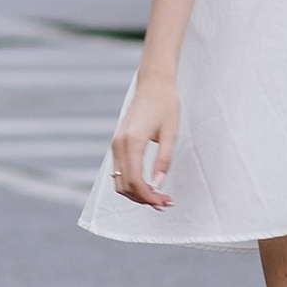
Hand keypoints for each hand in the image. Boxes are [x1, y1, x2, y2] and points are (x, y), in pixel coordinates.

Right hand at [110, 69, 180, 206]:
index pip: (135, 181)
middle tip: (164, 202)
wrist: (154, 84)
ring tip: (157, 196)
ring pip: (119, 181)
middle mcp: (118, 145)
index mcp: (132, 142)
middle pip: (125, 185)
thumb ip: (164, 160)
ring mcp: (115, 144)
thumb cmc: (165, 104)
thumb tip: (159, 185)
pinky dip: (131, 182)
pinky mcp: (117, 143)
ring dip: (136, 192)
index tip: (164, 201)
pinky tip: (148, 184)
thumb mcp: (170, 134)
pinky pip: (119, 170)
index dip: (149, 196)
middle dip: (143, 198)